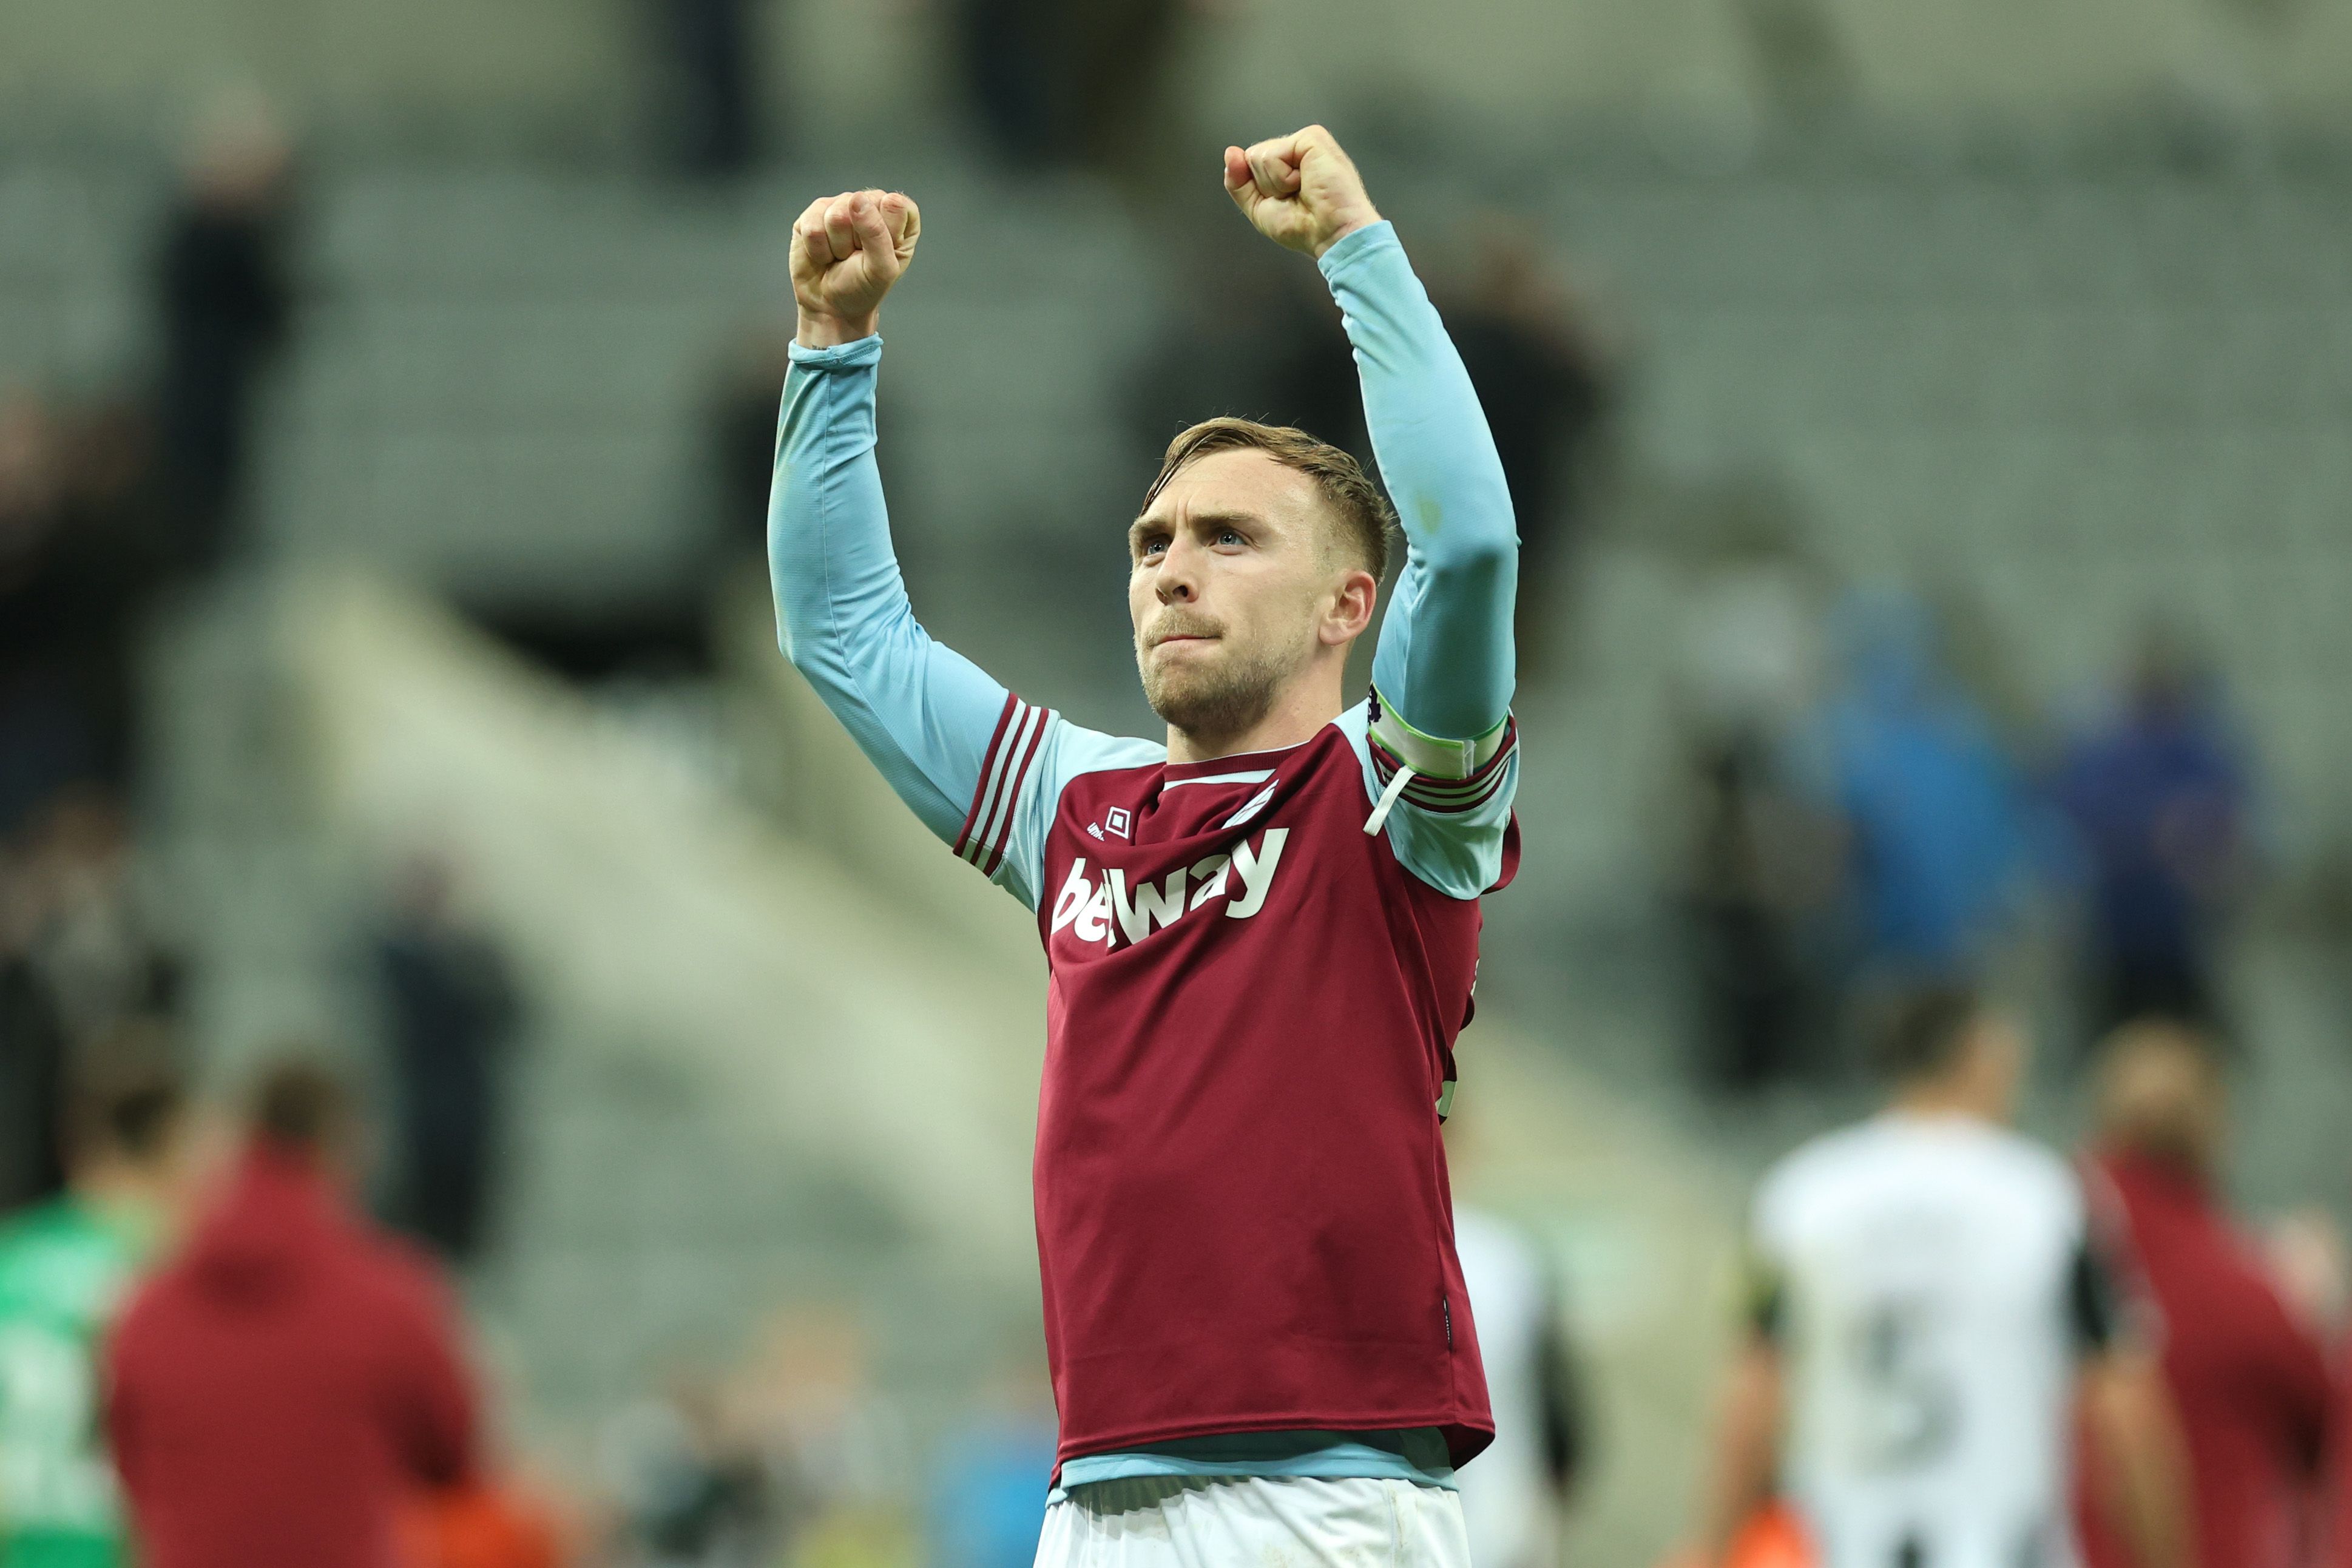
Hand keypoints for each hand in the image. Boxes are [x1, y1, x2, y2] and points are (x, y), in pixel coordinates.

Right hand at [791, 189, 919, 347]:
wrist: (829, 306)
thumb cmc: (862, 288)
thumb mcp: (881, 269)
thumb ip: (877, 233)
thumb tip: (857, 199)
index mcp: (898, 217)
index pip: (895, 204)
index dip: (885, 231)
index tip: (880, 253)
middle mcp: (870, 205)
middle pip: (861, 205)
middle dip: (857, 241)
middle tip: (856, 257)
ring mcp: (841, 206)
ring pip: (835, 215)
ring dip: (836, 246)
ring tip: (840, 256)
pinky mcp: (814, 213)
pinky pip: (812, 224)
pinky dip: (818, 248)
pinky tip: (824, 255)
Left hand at [1223, 125, 1380, 259]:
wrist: (1331, 234)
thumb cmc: (1305, 228)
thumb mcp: (1259, 208)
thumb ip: (1239, 183)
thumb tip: (1230, 153)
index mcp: (1287, 166)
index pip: (1250, 165)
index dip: (1257, 188)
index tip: (1285, 203)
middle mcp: (1296, 151)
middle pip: (1251, 158)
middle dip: (1265, 186)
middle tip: (1295, 198)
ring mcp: (1304, 143)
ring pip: (1257, 156)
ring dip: (1275, 184)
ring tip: (1302, 190)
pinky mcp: (1312, 138)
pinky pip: (1271, 155)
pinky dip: (1282, 177)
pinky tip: (1306, 182)